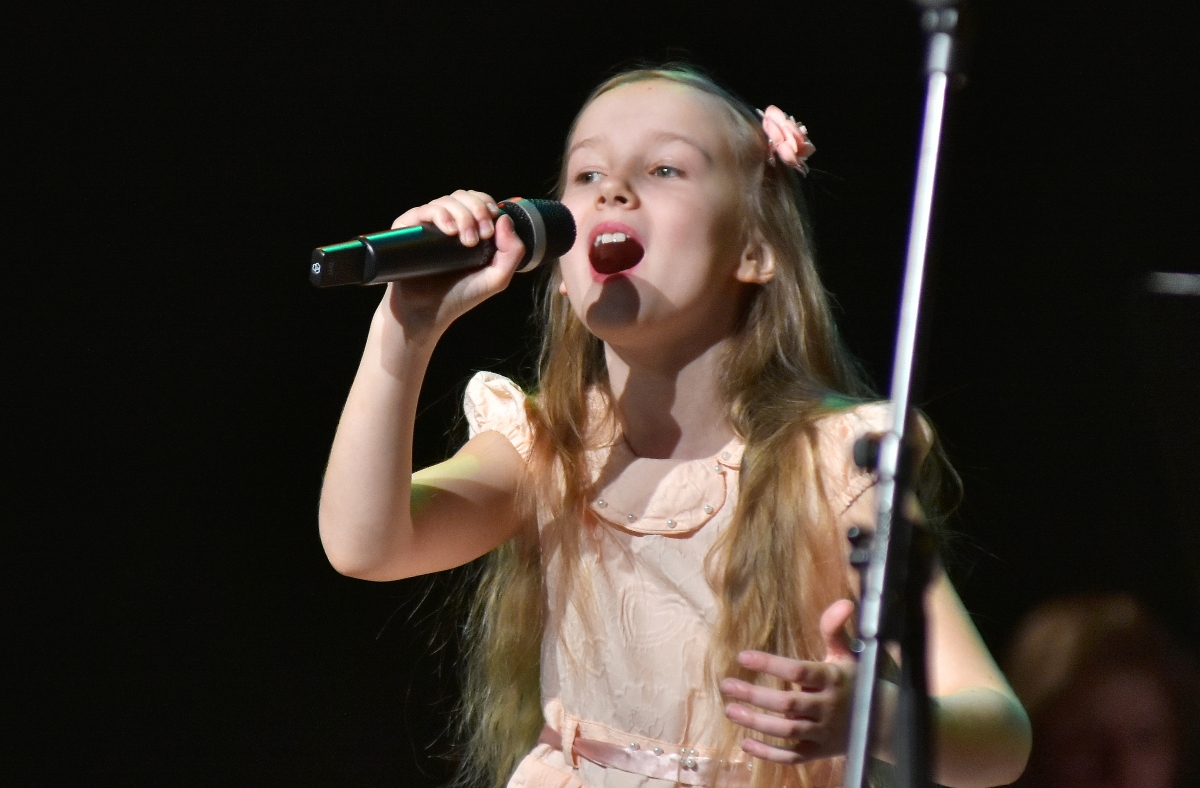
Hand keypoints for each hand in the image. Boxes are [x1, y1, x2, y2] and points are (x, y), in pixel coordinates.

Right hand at [384, 190, 525, 342]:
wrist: (426, 313)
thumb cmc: (459, 296)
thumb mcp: (496, 279)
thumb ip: (512, 253)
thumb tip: (504, 218)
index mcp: (467, 229)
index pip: (478, 201)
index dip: (487, 206)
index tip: (491, 230)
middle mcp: (447, 223)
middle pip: (463, 196)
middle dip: (477, 210)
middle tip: (482, 235)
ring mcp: (427, 225)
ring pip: (446, 201)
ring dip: (462, 215)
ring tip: (467, 241)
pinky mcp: (408, 229)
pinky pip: (423, 210)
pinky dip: (440, 215)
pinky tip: (450, 230)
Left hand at [720, 599, 856, 764]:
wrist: (882, 723)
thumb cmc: (854, 682)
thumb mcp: (846, 655)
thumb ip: (834, 630)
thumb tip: (844, 602)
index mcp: (832, 679)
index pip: (799, 670)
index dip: (770, 664)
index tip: (743, 656)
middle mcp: (828, 707)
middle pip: (789, 704)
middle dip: (756, 696)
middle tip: (727, 684)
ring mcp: (823, 732)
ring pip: (788, 731)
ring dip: (757, 723)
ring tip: (730, 710)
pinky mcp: (818, 752)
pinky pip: (792, 757)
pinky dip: (768, 754)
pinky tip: (745, 743)